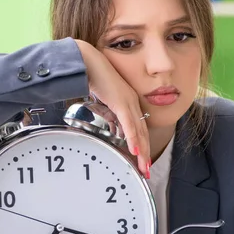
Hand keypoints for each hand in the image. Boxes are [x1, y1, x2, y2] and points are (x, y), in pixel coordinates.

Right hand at [75, 40, 150, 178]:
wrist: (87, 62)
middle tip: (147, 171)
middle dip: (145, 154)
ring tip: (144, 167)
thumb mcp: (104, 100)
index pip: (138, 129)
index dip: (142, 146)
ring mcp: (128, 102)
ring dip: (142, 151)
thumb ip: (111, 114)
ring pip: (138, 132)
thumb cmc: (94, 78)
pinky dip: (132, 138)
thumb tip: (112, 128)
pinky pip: (128, 124)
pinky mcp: (120, 102)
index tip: (143, 161)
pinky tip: (135, 150)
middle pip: (142, 133)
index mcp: (130, 102)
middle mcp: (132, 103)